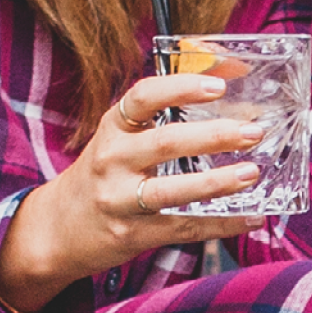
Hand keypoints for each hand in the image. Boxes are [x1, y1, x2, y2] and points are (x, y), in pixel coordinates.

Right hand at [0, 73, 269, 312]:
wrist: (58, 229)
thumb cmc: (105, 172)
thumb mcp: (121, 138)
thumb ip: (162, 117)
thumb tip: (228, 78)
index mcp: (113, 128)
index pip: (143, 97)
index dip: (181, 88)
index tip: (218, 85)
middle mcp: (113, 160)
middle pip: (165, 143)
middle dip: (215, 136)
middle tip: (253, 132)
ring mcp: (120, 200)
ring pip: (172, 191)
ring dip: (217, 182)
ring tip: (252, 173)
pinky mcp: (133, 234)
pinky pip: (183, 228)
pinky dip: (222, 223)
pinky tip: (252, 217)